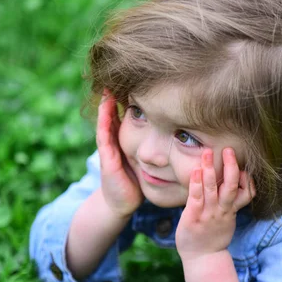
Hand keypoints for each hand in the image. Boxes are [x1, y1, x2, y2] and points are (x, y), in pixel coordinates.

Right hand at [96, 89, 143, 219]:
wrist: (122, 203)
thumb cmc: (136, 182)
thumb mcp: (146, 161)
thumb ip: (155, 148)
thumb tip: (178, 135)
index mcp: (125, 141)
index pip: (125, 117)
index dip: (129, 101)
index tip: (135, 83)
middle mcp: (115, 142)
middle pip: (114, 115)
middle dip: (114, 98)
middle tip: (116, 78)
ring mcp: (109, 149)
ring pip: (107, 122)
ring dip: (106, 105)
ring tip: (108, 88)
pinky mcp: (106, 158)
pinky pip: (104, 136)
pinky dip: (104, 121)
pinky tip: (106, 109)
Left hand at [176, 148, 254, 261]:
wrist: (202, 259)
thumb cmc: (213, 237)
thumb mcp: (228, 221)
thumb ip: (231, 204)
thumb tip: (233, 186)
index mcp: (231, 211)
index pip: (246, 193)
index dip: (247, 180)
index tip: (245, 167)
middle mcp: (222, 211)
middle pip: (231, 186)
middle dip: (231, 167)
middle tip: (229, 150)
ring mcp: (208, 214)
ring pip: (212, 189)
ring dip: (210, 170)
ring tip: (207, 153)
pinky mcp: (193, 217)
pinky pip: (196, 198)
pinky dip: (196, 184)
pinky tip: (195, 172)